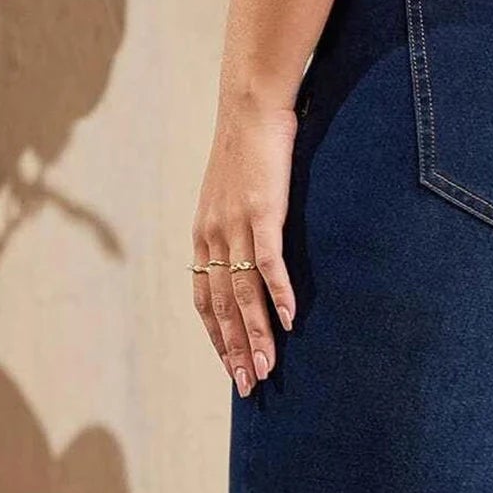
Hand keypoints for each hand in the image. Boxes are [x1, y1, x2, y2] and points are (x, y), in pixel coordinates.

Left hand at [191, 96, 299, 396]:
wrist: (250, 106)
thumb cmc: (247, 150)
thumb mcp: (232, 194)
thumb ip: (237, 227)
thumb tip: (249, 255)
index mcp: (203, 235)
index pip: (204, 300)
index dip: (218, 336)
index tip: (231, 366)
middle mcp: (212, 236)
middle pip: (221, 307)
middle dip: (235, 350)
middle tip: (249, 385)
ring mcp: (235, 226)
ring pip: (242, 294)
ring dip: (257, 334)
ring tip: (268, 367)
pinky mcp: (262, 212)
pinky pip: (268, 263)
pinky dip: (278, 294)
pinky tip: (289, 321)